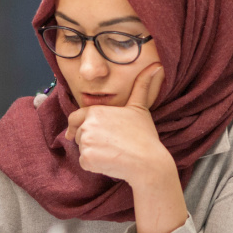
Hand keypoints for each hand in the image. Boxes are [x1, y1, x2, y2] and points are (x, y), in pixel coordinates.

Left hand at [65, 63, 169, 186]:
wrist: (148, 162)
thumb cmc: (144, 135)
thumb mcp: (140, 107)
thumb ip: (141, 86)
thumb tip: (157, 66)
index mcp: (95, 111)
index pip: (75, 118)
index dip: (77, 126)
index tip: (77, 133)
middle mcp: (87, 125)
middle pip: (79, 135)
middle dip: (90, 141)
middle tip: (110, 144)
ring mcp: (86, 142)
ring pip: (82, 149)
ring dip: (93, 153)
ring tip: (113, 152)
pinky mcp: (87, 159)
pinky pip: (84, 163)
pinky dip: (94, 166)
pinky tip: (110, 162)